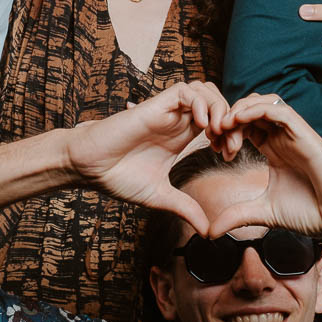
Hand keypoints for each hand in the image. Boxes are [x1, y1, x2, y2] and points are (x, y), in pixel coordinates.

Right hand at [65, 81, 229, 234]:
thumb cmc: (118, 178)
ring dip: (218, 108)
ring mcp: (166, 111)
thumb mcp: (161, 196)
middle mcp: (177, 120)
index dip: (230, 133)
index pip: (217, 121)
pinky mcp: (154, 105)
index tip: (228, 156)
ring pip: (204, 90)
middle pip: (216, 100)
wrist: (90, 168)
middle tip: (228, 146)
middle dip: (231, 119)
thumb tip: (207, 231)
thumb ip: (185, 208)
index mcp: (181, 136)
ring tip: (216, 135)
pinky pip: (185, 91)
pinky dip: (200, 103)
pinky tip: (202, 126)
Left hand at [202, 94, 321, 240]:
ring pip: (264, 103)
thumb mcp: (263, 213)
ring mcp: (295, 135)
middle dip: (227, 117)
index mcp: (273, 150)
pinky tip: (240, 119)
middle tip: (213, 134)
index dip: (225, 130)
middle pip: (250, 110)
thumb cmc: (311, 214)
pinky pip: (280, 111)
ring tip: (225, 125)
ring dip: (240, 109)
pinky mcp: (306, 136)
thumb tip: (209, 232)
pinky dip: (257, 109)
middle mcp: (283, 138)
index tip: (212, 146)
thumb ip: (236, 216)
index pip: (244, 126)